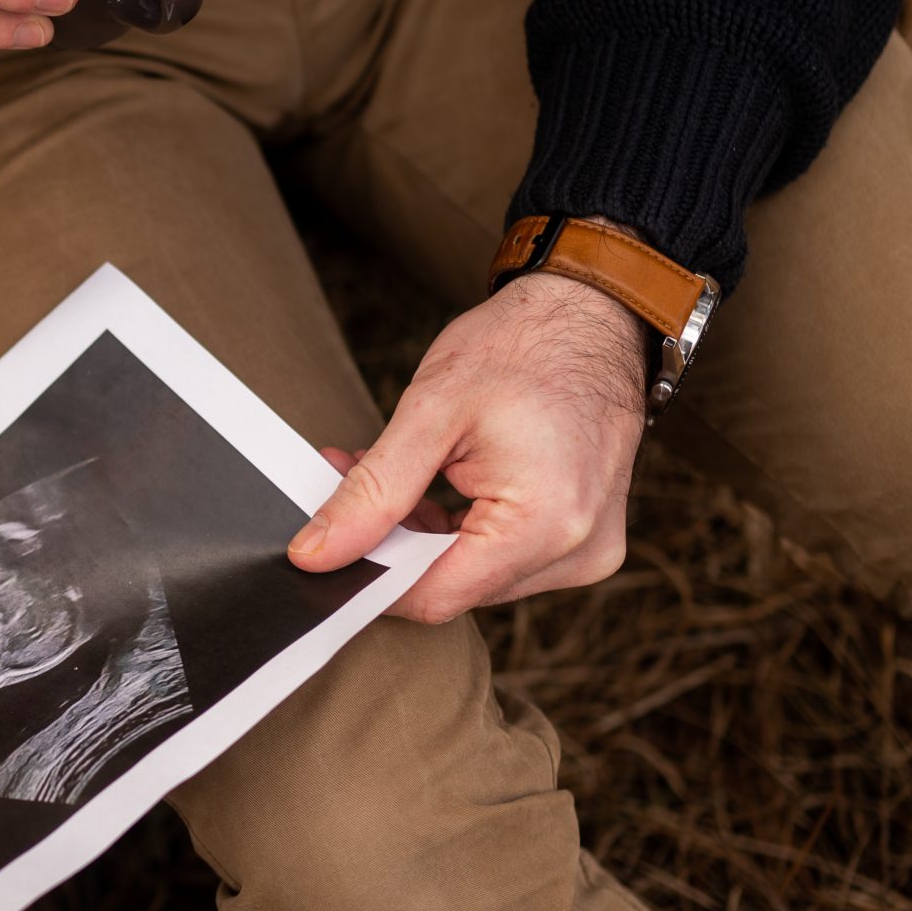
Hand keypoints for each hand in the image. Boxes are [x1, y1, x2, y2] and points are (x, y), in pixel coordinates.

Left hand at [289, 273, 648, 622]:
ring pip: (474, 573)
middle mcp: (577, 552)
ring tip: (381, 469)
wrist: (594, 314)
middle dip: (391, 542)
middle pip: (454, 585)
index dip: (370, 576)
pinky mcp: (584, 537)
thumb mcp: (432, 411)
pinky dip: (457, 526)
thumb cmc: (524, 346)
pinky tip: (428, 482)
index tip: (323, 545)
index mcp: (546, 525)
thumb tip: (317, 553)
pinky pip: (504, 555)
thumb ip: (372, 492)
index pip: (434, 597)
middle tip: (344, 479)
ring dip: (420, 532)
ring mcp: (588, 548)